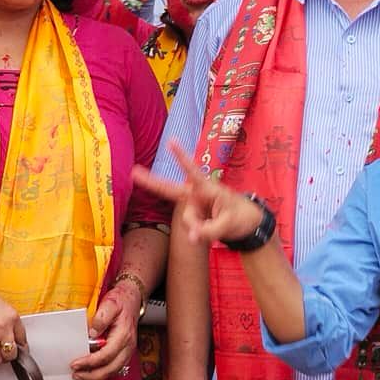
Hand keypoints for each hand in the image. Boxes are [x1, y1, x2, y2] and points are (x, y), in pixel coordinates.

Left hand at [72, 277, 140, 379]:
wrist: (132, 299)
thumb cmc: (121, 301)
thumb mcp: (110, 303)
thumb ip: (101, 317)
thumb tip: (92, 332)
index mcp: (124, 335)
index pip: (106, 355)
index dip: (90, 362)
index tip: (76, 363)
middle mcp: (128, 346)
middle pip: (111, 368)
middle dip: (92, 374)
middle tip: (77, 374)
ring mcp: (127, 350)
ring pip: (113, 371)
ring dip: (97, 376)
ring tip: (81, 375)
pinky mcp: (124, 352)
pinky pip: (115, 367)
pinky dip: (103, 372)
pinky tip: (92, 371)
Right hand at [130, 143, 265, 248]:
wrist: (245, 224)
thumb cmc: (239, 216)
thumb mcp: (228, 224)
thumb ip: (209, 231)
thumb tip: (190, 238)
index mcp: (206, 187)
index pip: (192, 171)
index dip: (181, 156)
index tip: (171, 141)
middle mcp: (195, 194)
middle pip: (169, 189)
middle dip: (150, 181)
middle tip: (133, 172)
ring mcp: (192, 205)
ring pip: (186, 220)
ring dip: (197, 228)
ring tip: (215, 230)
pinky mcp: (192, 216)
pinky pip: (189, 227)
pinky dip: (197, 233)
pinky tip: (208, 233)